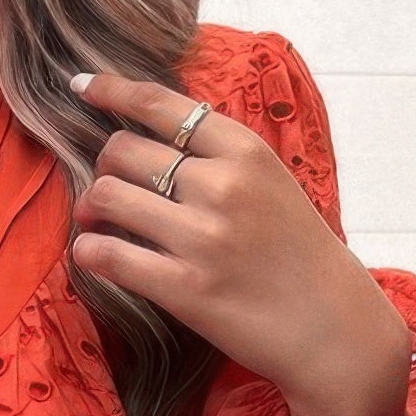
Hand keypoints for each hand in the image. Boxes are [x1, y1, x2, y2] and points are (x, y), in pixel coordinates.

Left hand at [68, 70, 412, 415]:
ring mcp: (201, 238)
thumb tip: (153, 142)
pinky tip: (91, 255)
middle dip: (104, 167)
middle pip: (122, 150)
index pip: (161, 104)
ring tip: (96, 224)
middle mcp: (221, 186)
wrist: (334, 328)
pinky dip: (88, 252)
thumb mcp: (273, 185)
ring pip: (106, 197)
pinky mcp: (184, 288)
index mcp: (245, 151)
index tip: (80, 87)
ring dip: (90, 209)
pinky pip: (107, 256)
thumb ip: (221, 159)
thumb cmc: (299, 257)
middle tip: (106, 193)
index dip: (111, 90)